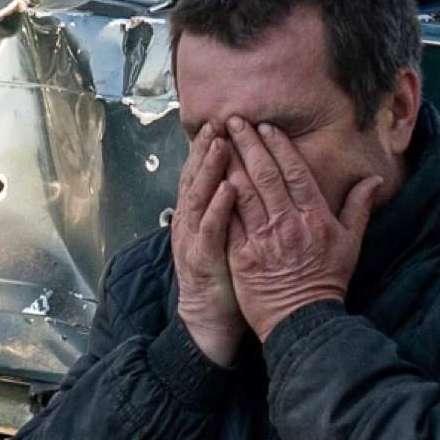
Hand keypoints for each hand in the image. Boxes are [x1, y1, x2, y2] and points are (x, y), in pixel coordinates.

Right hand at [168, 122, 250, 367]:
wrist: (209, 320)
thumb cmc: (226, 276)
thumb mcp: (230, 236)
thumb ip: (239, 207)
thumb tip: (247, 181)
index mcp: (202, 212)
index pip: (207, 171)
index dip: (214, 145)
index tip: (227, 120)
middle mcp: (193, 220)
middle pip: (198, 176)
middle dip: (208, 146)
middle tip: (220, 119)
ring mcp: (194, 239)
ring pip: (199, 196)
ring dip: (209, 169)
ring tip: (220, 143)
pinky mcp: (202, 259)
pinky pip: (210, 230)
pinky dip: (217, 209)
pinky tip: (228, 190)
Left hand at [222, 122, 375, 337]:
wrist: (304, 321)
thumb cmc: (327, 282)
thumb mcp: (351, 243)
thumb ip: (358, 207)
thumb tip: (373, 179)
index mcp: (315, 217)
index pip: (296, 173)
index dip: (279, 147)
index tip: (266, 128)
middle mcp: (289, 223)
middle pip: (266, 175)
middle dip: (249, 144)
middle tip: (234, 121)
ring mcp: (264, 239)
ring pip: (244, 192)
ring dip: (230, 163)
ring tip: (219, 141)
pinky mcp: (242, 256)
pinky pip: (229, 221)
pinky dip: (219, 199)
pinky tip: (210, 179)